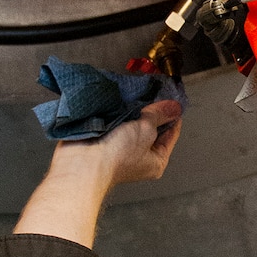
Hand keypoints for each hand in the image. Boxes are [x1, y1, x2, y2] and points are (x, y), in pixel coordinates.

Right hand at [53, 98, 183, 192]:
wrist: (83, 162)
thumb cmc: (116, 156)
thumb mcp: (147, 129)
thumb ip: (160, 115)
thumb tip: (173, 108)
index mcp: (156, 161)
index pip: (172, 134)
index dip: (173, 115)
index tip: (173, 100)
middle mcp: (139, 158)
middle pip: (152, 129)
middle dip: (152, 112)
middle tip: (153, 94)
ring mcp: (121, 150)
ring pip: (133, 124)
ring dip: (133, 112)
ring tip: (135, 96)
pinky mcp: (105, 141)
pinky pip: (117, 123)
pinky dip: (118, 113)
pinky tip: (120, 102)